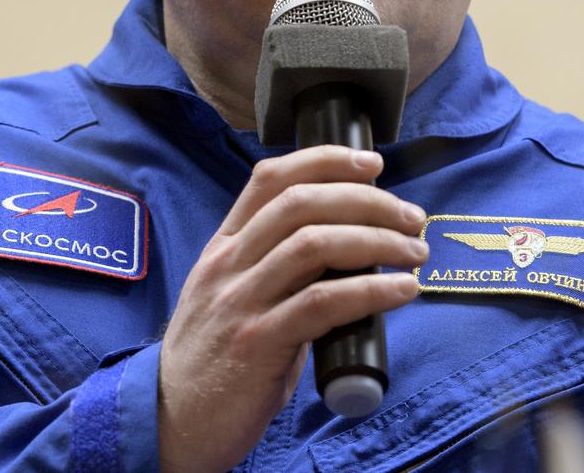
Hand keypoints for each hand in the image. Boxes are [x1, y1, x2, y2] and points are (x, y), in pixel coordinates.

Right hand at [157, 145, 427, 471]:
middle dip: (367, 200)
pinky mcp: (258, 344)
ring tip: (415, 253)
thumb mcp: (231, 298)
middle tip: (411, 217)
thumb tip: (346, 254)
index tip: (371, 163)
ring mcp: (240, 302)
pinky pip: (323, 303)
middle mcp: (228, 265)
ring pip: (315, 245)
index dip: (324, 161)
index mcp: (223, 248)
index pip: (270, 179)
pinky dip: (372, 291)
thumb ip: (275, 271)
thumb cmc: (212, 361)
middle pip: (302, 203)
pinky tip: (402, 291)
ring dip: (378, 240)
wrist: (169, 422)